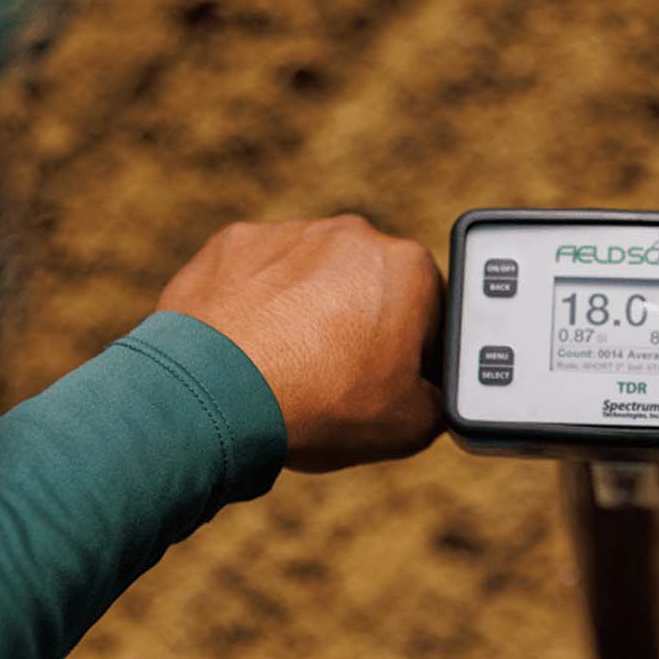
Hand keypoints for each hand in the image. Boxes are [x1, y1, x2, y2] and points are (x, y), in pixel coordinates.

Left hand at [156, 215, 444, 471]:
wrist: (220, 394)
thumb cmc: (322, 403)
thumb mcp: (413, 425)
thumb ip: (438, 401)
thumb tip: (431, 395)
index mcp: (410, 268)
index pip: (432, 316)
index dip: (418, 358)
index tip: (392, 389)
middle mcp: (354, 235)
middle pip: (371, 287)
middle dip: (362, 326)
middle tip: (339, 382)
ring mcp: (290, 233)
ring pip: (313, 277)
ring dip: (309, 312)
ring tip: (289, 369)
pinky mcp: (235, 242)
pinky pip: (258, 275)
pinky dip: (258, 305)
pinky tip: (251, 348)